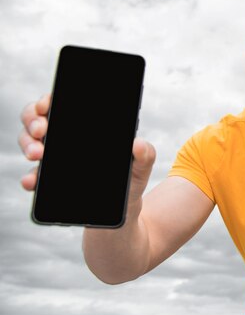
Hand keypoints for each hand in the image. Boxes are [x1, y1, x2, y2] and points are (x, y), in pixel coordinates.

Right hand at [18, 94, 155, 205]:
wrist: (121, 213)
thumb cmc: (129, 182)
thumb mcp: (141, 167)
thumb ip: (145, 154)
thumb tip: (138, 143)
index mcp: (86, 129)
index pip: (61, 105)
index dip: (49, 100)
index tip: (47, 104)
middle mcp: (65, 141)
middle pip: (38, 120)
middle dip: (34, 121)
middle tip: (42, 131)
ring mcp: (54, 161)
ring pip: (30, 144)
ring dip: (28, 145)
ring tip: (37, 154)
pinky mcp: (49, 183)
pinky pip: (32, 176)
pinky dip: (30, 177)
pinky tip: (32, 180)